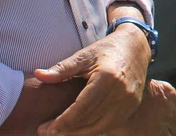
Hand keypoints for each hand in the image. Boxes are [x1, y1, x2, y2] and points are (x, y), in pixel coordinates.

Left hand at [34, 26, 151, 135]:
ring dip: (78, 132)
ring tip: (59, 133)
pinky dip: (92, 129)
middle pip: (89, 119)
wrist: (136, 48)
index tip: (47, 128)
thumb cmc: (106, 50)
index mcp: (107, 78)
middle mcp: (121, 92)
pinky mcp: (132, 107)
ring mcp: (129, 101)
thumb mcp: (84, 55)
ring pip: (99, 126)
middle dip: (66, 129)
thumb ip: (62, 69)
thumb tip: (38, 75)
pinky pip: (109, 124)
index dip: (64, 120)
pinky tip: (77, 128)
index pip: (82, 107)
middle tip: (45, 132)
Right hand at [108, 79, 175, 135]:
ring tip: (149, 130)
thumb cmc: (122, 89)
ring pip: (170, 133)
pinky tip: (144, 133)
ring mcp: (162, 122)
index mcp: (168, 93)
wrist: (112, 100)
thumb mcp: (141, 83)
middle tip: (156, 126)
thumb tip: (149, 93)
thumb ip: (151, 90)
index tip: (171, 117)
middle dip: (169, 125)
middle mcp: (169, 108)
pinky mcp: (154, 134)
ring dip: (162, 133)